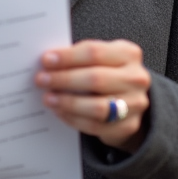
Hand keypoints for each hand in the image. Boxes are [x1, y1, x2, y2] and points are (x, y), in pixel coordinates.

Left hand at [35, 39, 150, 152]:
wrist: (131, 100)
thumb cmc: (109, 73)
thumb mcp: (102, 58)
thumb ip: (80, 57)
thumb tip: (49, 61)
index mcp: (128, 54)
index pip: (94, 52)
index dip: (68, 57)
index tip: (46, 60)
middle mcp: (136, 78)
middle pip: (95, 78)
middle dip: (64, 79)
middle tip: (42, 80)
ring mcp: (134, 104)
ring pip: (97, 106)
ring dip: (68, 102)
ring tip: (48, 98)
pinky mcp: (127, 126)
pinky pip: (95, 126)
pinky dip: (73, 119)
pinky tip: (59, 112)